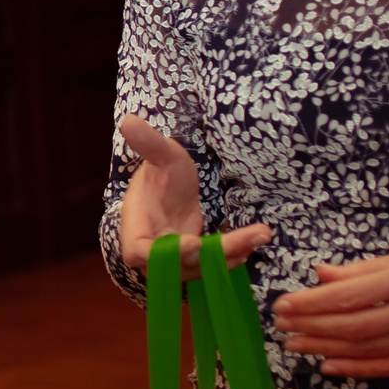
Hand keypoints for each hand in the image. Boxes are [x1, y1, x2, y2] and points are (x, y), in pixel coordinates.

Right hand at [115, 115, 269, 274]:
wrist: (170, 187)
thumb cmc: (162, 171)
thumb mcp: (161, 154)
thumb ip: (148, 143)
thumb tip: (129, 120)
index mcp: (135, 227)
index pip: (138, 251)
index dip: (164, 254)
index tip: (194, 242)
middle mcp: (151, 251)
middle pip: (178, 266)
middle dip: (213, 256)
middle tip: (245, 241)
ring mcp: (173, 259)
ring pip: (199, 268)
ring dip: (230, 255)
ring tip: (260, 235)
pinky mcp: (192, 260)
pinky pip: (210, 266)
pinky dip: (232, 257)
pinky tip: (253, 242)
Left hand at [273, 243, 388, 378]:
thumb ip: (365, 269)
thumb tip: (320, 274)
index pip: (349, 295)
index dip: (311, 303)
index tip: (283, 304)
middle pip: (353, 326)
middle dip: (311, 328)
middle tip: (281, 327)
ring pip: (366, 349)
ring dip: (324, 350)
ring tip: (294, 345)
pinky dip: (356, 369)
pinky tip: (330, 366)